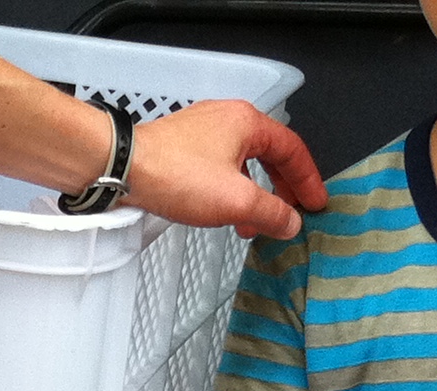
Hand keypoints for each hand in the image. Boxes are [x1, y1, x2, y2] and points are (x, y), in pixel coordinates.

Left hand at [125, 99, 327, 239]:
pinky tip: (222, 213)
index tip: (314, 202)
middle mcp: (226, 119)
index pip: (292, 149)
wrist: (122, 168)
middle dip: (280, 190)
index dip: (307, 179)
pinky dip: (228, 192)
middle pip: (268, 155)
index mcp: (247, 122)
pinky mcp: (182, 147)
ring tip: (251, 225)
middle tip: (288, 214)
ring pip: (242, 164)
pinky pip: (218, 169)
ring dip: (251, 196)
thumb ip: (271, 212)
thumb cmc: (174, 173)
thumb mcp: (235, 200)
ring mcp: (202, 132)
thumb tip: (290, 221)